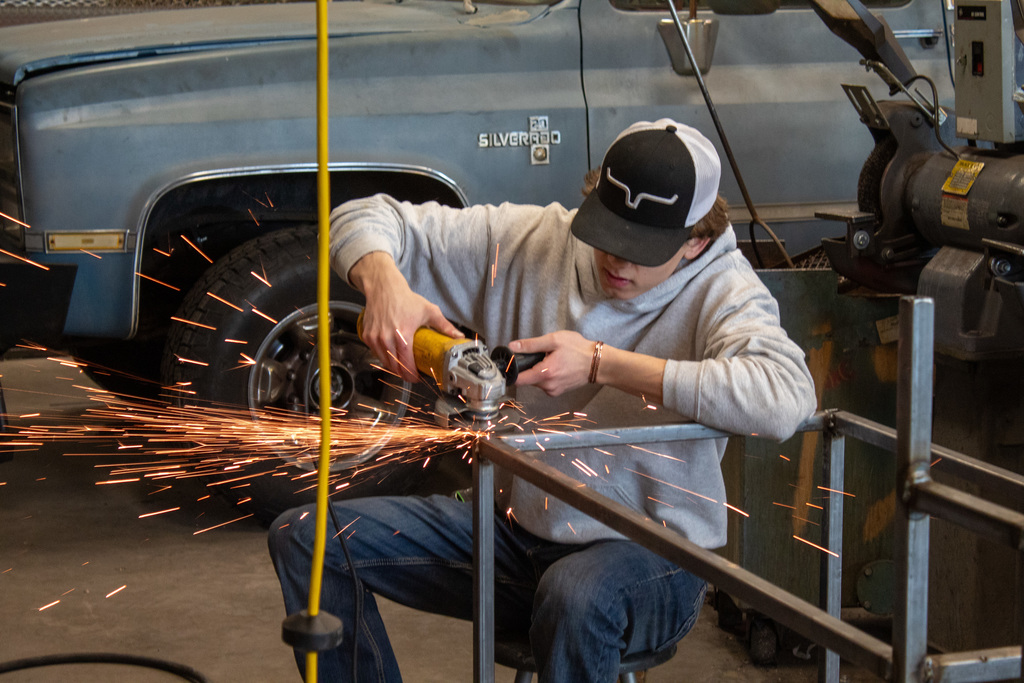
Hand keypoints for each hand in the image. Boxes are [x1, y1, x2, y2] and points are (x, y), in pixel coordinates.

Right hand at [350, 252, 462, 381]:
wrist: (384, 287)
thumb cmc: (405, 298)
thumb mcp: (429, 311)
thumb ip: (444, 326)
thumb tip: (458, 336)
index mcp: (402, 336)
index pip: (406, 365)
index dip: (412, 376)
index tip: (417, 377)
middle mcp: (386, 339)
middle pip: (394, 367)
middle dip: (403, 373)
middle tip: (411, 373)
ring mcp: (374, 338)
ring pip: (384, 362)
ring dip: (393, 366)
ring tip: (402, 365)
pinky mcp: (367, 336)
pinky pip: (375, 353)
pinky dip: (383, 356)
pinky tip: (391, 354)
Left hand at [508, 331, 596, 396]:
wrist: (598, 363)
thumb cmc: (578, 350)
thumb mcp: (554, 340)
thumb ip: (531, 345)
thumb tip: (513, 347)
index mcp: (544, 373)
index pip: (518, 380)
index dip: (511, 371)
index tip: (512, 363)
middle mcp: (547, 386)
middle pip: (526, 379)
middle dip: (529, 367)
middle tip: (540, 355)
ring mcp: (553, 390)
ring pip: (535, 381)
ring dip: (538, 371)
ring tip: (551, 359)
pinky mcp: (558, 391)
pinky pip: (544, 384)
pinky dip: (546, 375)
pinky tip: (556, 366)